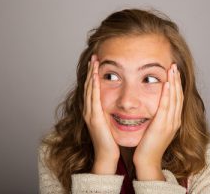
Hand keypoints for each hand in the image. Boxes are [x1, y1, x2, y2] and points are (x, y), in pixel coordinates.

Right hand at [83, 55, 119, 173]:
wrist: (107, 154)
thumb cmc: (111, 139)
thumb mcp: (110, 121)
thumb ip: (111, 110)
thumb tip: (121, 101)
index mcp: (94, 110)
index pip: (93, 88)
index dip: (93, 74)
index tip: (98, 62)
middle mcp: (89, 110)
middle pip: (88, 85)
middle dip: (90, 70)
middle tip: (93, 56)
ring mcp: (90, 113)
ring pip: (89, 89)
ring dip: (90, 74)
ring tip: (93, 61)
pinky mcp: (94, 118)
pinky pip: (93, 98)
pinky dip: (93, 86)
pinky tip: (94, 76)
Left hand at [133, 64, 183, 179]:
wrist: (147, 161)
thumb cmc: (148, 145)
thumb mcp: (156, 128)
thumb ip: (158, 117)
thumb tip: (155, 106)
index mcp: (174, 120)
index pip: (178, 98)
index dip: (177, 84)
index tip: (174, 72)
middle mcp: (175, 120)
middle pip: (178, 96)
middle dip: (177, 80)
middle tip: (174, 66)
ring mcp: (170, 123)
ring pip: (174, 99)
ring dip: (174, 83)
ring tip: (172, 69)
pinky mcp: (162, 126)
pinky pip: (166, 107)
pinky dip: (168, 95)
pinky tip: (167, 84)